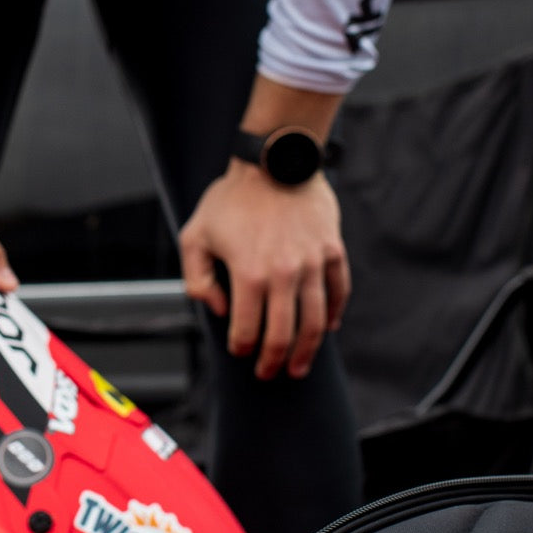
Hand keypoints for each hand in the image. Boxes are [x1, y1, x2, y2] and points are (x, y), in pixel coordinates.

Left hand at [179, 161, 349, 379]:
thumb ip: (196, 279)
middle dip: (273, 362)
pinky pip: (338, 292)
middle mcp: (283, 274)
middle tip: (269, 373)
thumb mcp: (195, 235)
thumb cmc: (231, 198)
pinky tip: (326, 330)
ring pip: (315, 322)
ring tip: (298, 367)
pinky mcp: (332, 251)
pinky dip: (333, 315)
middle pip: (282, 336)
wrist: (275, 159)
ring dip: (306, 351)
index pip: (247, 331)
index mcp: (248, 274)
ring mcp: (312, 264)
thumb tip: (218, 309)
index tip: (241, 352)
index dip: (242, 348)